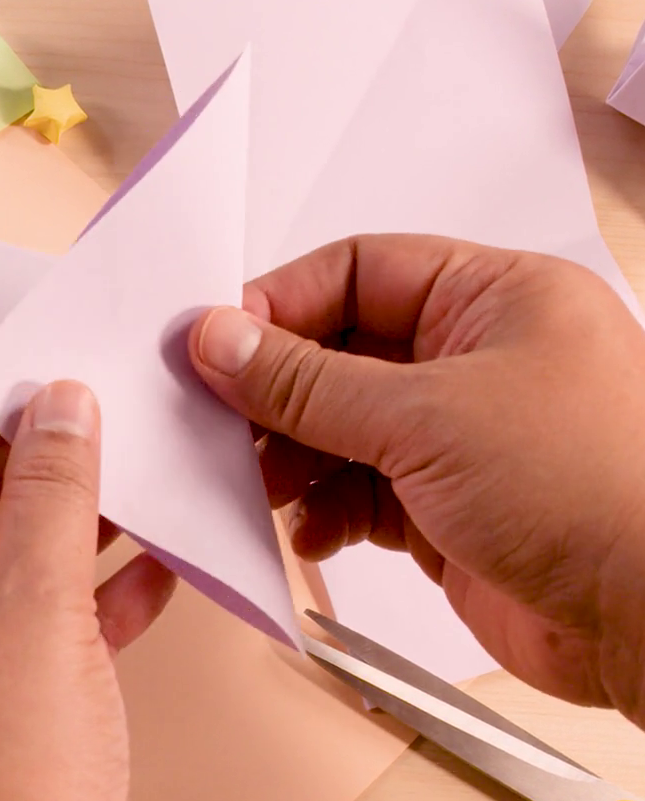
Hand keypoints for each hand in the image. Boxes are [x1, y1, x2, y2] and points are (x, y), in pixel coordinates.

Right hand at [188, 232, 644, 716]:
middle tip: (214, 419)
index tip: (213, 344)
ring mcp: (465, 437)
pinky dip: (322, 510)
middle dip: (276, 390)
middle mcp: (481, 359)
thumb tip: (219, 339)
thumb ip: (306, 382)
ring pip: (342, 427)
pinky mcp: (450, 510)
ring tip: (255, 483)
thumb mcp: (425, 417)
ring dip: (290, 456)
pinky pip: (359, 492)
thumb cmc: (588, 490)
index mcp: (498, 298)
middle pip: (342, 351)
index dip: (281, 304)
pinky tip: (307, 530)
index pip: (361, 270)